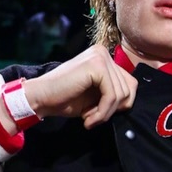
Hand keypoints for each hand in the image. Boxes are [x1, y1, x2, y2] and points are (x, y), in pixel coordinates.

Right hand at [17, 46, 137, 129]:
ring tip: (88, 118)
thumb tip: (132, 101)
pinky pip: (112, 96)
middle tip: (92, 118)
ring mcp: (100, 57)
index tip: (99, 115)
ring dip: (105, 113)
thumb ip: (114, 93)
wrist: (39, 98)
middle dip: (112, 110)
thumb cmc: (64, 98)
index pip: (130, 84)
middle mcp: (104, 53)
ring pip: (122, 94)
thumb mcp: (97, 95)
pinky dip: (102, 112)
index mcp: (104, 58)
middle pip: (129, 89)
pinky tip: (87, 117)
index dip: (119, 105)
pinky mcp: (96, 66)